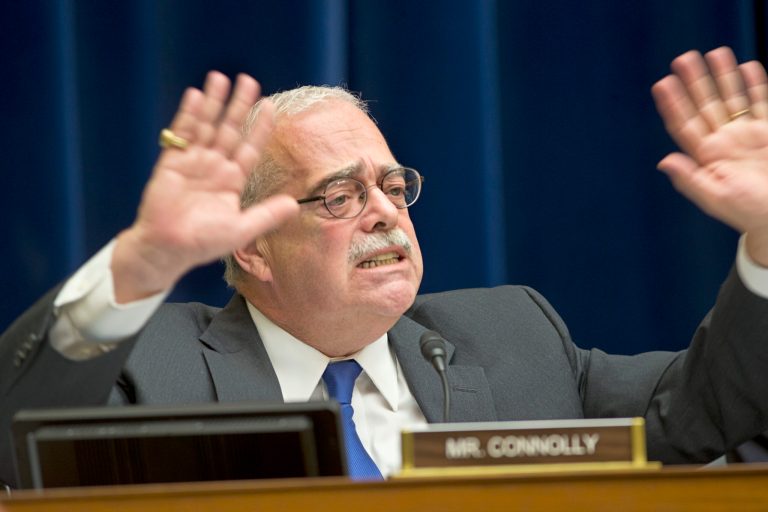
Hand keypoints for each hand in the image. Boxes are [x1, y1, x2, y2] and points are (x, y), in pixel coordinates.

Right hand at [111, 72, 298, 301]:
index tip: (270, 106)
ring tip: (220, 78)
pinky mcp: (172, 162)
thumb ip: (267, 215)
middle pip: (230, 130)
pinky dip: (188, 115)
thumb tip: (296, 206)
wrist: (167, 249)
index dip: (260, 128)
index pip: (250, 148)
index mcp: (232, 181)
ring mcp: (193, 162)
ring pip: (206, 126)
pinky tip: (195, 95)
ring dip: (213, 103)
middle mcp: (214, 167)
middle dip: (239, 106)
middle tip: (248, 81)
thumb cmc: (203, 243)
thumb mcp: (241, 229)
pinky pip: (181, 133)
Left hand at [652, 47, 767, 264]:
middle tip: (683, 58)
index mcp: (706, 157)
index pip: (684, 125)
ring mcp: (747, 135)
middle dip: (695, 82)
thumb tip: (664, 161)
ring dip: (723, 77)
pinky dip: (754, 85)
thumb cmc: (749, 212)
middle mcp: (724, 142)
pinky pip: (761, 103)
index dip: (672, 104)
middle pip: (705, 105)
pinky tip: (746, 66)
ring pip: (732, 98)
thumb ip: (690, 179)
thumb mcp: (716, 198)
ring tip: (714, 53)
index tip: (662, 84)